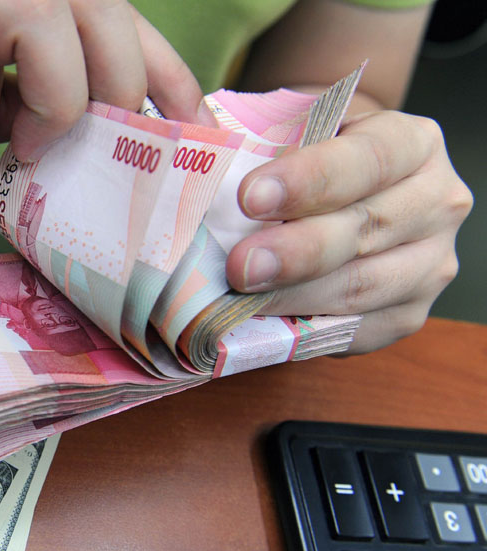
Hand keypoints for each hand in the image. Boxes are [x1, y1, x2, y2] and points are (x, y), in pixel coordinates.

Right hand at [0, 0, 208, 173]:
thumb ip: (40, 107)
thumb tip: (113, 144)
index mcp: (16, 6)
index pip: (112, 17)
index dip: (164, 66)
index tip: (190, 125)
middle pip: (90, 2)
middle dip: (122, 76)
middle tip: (106, 143)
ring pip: (33, 9)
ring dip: (55, 87)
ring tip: (32, 140)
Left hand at [225, 110, 472, 352]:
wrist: (341, 200)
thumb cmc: (308, 162)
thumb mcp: (297, 135)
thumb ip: (266, 144)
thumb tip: (200, 159)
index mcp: (413, 145)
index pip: (369, 159)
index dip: (310, 179)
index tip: (250, 197)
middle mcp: (436, 203)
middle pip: (367, 229)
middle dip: (296, 251)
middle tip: (238, 264)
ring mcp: (429, 264)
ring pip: (362, 286)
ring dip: (293, 295)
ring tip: (239, 298)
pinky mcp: (408, 314)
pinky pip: (356, 328)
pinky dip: (303, 326)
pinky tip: (258, 322)